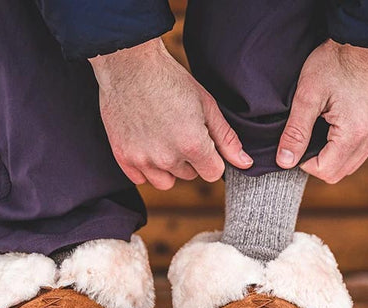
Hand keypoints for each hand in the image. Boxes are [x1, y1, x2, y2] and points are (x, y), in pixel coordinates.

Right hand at [89, 38, 252, 189]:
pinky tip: (146, 144)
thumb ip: (226, 139)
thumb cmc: (171, 80)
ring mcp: (143, 160)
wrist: (129, 65)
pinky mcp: (123, 157)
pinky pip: (141, 179)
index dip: (211, 157)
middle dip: (189, 159)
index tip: (202, 140)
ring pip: (165, 182)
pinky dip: (145, 167)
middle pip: (189, 176)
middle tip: (178, 130)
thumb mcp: (206, 105)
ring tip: (163, 140)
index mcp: (193, 145)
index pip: (213, 173)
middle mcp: (167, 158)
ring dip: (168, 168)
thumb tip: (245, 163)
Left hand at [276, 39, 367, 183]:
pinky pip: (357, 151)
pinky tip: (328, 131)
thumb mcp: (306, 96)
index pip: (325, 171)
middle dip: (316, 164)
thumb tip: (285, 162)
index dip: (303, 163)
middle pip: (338, 173)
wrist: (360, 40)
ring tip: (314, 134)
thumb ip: (295, 132)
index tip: (295, 143)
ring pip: (348, 165)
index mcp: (354, 133)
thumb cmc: (332, 63)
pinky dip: (340, 149)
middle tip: (303, 140)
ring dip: (328, 158)